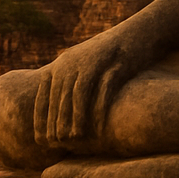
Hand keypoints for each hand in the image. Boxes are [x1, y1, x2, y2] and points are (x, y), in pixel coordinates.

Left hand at [33, 30, 151, 150]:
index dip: (41, 118)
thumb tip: (56, 118)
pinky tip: (98, 124)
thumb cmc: (109, 58)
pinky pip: (103, 88)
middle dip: (56, 121)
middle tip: (56, 143)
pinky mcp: (114, 64)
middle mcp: (73, 61)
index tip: (40, 139)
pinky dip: (98, 107)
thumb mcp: (82, 67)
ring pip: (78, 93)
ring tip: (74, 138)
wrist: (138, 34)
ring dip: (75, 117)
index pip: (44, 95)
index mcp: (62, 64)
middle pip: (60, 96)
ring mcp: (94, 61)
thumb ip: (66, 86)